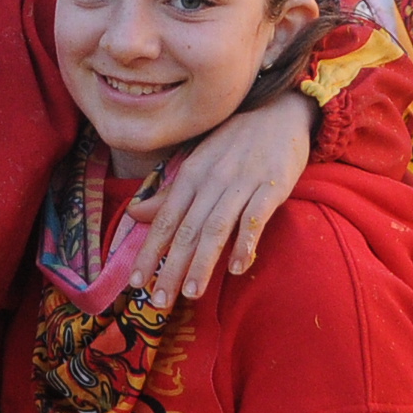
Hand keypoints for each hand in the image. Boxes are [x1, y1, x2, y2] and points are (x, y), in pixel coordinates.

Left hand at [129, 91, 310, 298]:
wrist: (279, 110)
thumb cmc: (234, 142)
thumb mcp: (197, 162)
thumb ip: (169, 193)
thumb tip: (133, 214)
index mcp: (191, 175)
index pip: (164, 220)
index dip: (148, 251)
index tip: (135, 283)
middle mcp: (211, 181)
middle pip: (187, 230)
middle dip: (171, 267)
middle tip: (160, 301)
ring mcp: (242, 183)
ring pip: (216, 228)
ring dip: (203, 261)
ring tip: (192, 293)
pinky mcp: (272, 186)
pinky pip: (255, 217)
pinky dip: (245, 242)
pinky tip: (237, 267)